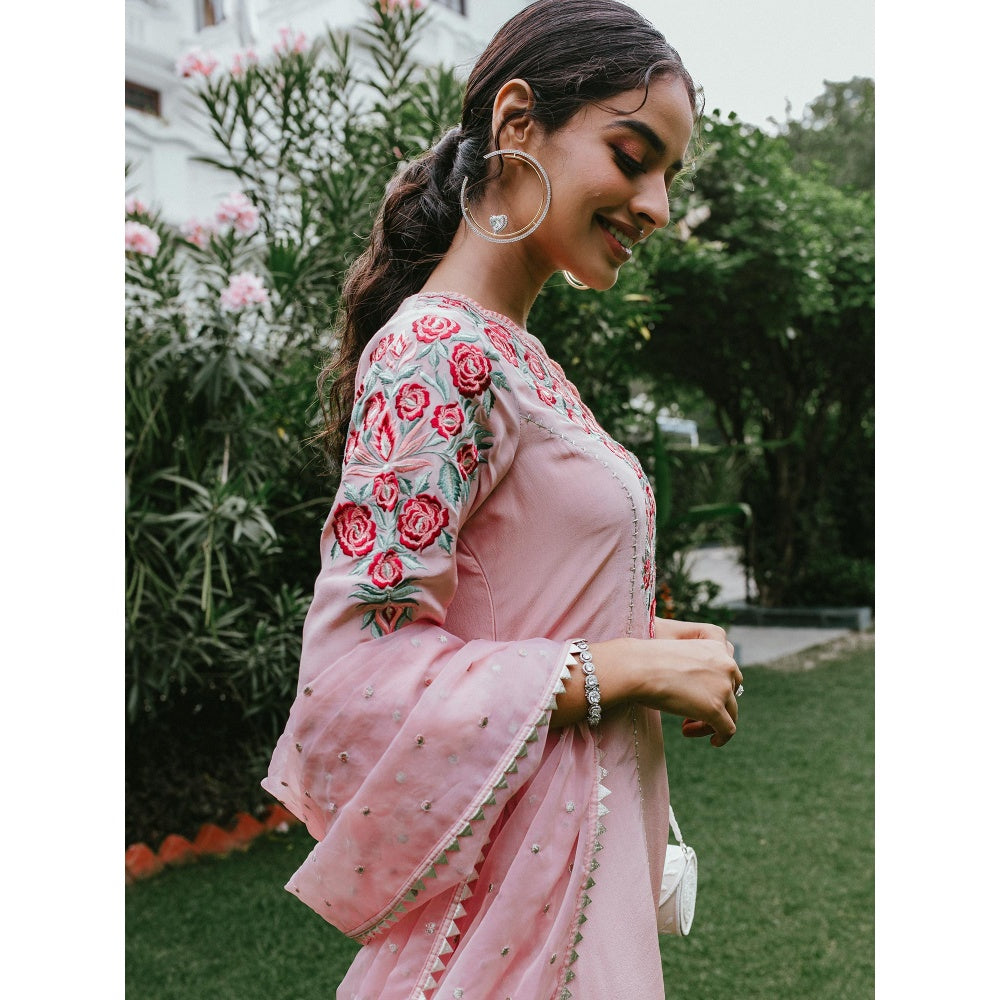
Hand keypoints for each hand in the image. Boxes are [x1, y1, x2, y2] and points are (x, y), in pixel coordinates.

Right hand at [592, 620, 741, 746]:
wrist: (636, 667)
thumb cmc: (647, 659)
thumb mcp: (677, 652)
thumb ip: (694, 663)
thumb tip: (696, 683)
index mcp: (716, 644)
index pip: (730, 667)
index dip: (717, 683)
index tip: (700, 692)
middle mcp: (727, 664)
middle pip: (732, 689)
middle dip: (714, 701)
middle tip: (690, 712)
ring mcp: (723, 687)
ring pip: (730, 712)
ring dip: (712, 721)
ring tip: (688, 726)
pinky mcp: (714, 709)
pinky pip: (728, 729)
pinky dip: (722, 737)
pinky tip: (713, 742)